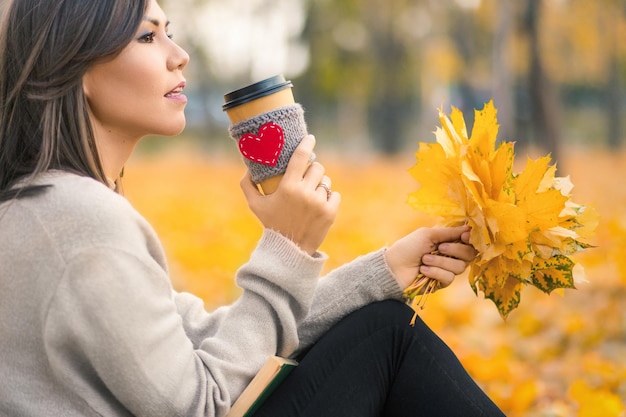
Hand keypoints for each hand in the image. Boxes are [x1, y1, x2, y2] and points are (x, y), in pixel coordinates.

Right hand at [240, 135, 340, 254]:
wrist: (290, 250)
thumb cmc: (272, 225)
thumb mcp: (255, 206)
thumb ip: (247, 185)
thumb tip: (248, 168)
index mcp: (288, 187)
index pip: (301, 157)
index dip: (307, 144)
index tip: (311, 138)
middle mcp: (305, 193)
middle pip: (317, 168)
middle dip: (313, 170)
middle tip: (307, 178)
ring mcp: (319, 202)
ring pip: (326, 181)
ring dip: (320, 185)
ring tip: (310, 195)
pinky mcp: (330, 212)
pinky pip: (334, 194)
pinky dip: (328, 197)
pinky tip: (319, 205)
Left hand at [384, 225, 475, 290]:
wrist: (393, 268)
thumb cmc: (408, 247)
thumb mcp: (428, 234)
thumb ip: (449, 232)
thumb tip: (469, 228)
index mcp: (447, 241)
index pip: (468, 241)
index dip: (470, 239)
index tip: (464, 237)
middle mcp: (450, 255)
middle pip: (469, 254)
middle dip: (456, 250)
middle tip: (441, 247)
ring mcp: (446, 269)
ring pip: (459, 267)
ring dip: (440, 262)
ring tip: (424, 259)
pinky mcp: (441, 283)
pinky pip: (449, 278)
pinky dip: (435, 272)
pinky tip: (423, 270)